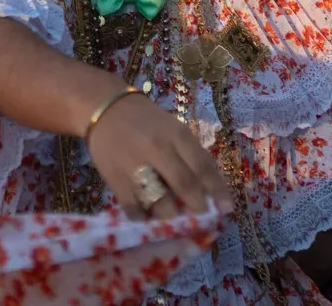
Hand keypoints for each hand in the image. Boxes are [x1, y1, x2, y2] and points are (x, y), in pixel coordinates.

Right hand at [86, 91, 232, 220]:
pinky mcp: (116, 179)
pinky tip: (147, 218)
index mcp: (177, 135)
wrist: (105, 109)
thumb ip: (191, 154)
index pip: (203, 167)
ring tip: (174, 221)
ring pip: (160, 202)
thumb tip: (209, 188)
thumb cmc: (146, 121)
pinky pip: (134, 208)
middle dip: (197, 208)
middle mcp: (158, 150)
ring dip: (171, 217)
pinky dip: (143, 217)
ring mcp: (136, 166)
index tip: (227, 208)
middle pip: (185, 186)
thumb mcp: (174, 129)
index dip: (217, 191)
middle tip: (201, 217)